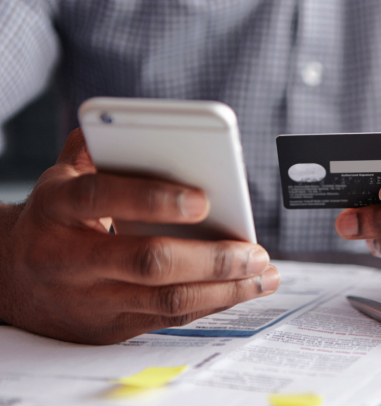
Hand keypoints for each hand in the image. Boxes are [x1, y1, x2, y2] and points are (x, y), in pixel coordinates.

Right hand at [0, 129, 278, 343]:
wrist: (8, 281)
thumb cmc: (55, 220)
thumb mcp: (61, 178)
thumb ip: (96, 148)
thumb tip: (139, 125)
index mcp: (57, 208)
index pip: (102, 197)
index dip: (153, 198)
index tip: (204, 199)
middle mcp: (70, 258)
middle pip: (148, 262)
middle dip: (211, 258)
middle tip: (254, 251)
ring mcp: (91, 299)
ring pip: (167, 300)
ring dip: (225, 289)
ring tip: (263, 275)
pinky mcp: (110, 327)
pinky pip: (169, 318)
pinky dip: (212, 304)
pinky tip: (241, 290)